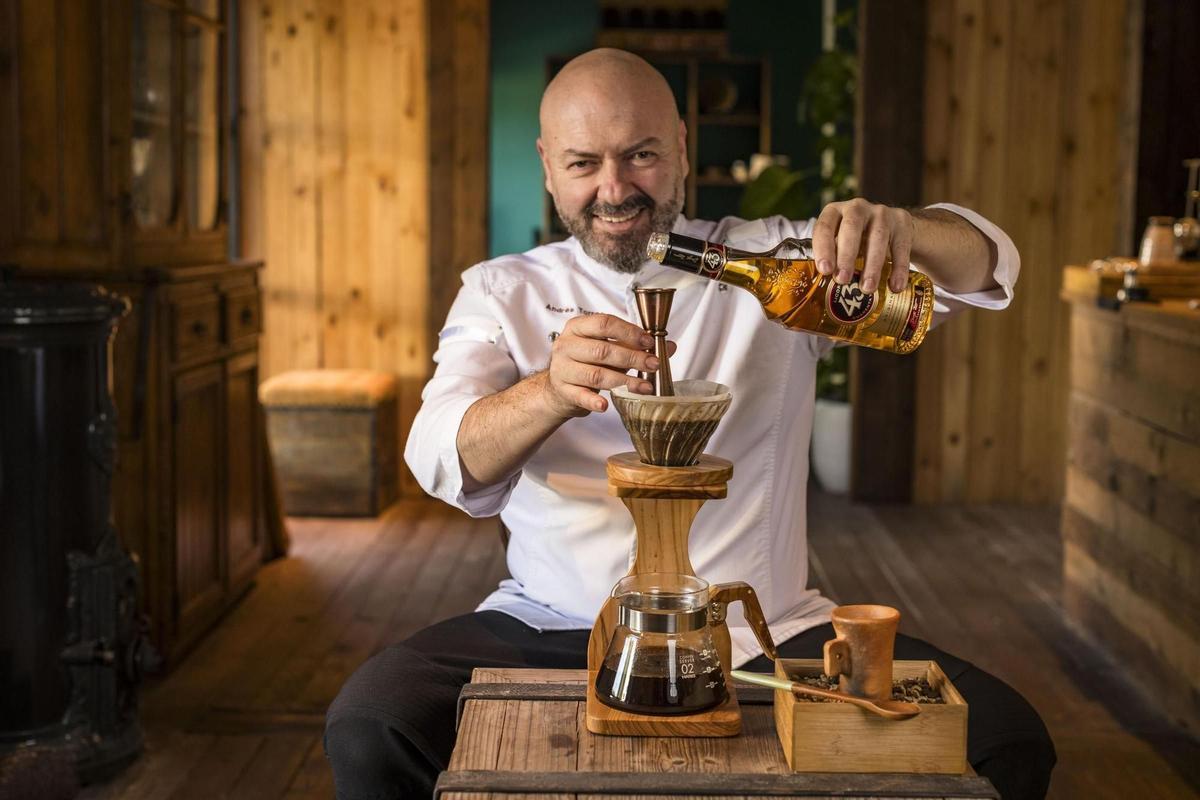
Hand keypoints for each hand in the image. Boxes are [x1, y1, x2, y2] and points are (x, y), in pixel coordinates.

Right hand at [542, 313, 670, 417]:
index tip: (649, 342)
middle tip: (654, 365)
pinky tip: (605, 406)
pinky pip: (579, 396)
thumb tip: (670, 346)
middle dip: (632, 358)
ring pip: (595, 374)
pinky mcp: (562, 390)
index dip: (629, 332)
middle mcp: (566, 345)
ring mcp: (562, 369)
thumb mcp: (609, 349)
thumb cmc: (587, 362)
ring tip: (646, 387)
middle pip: (602, 350)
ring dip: (624, 381)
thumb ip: (635, 346)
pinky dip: (593, 401)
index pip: (604, 323)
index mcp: (578, 327)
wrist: (558, 387)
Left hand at [811, 198, 913, 294]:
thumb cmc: (856, 240)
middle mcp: (857, 208)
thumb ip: (830, 260)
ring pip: (878, 237)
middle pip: (851, 227)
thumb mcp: (839, 243)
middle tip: (842, 279)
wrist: (893, 229)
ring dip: (872, 265)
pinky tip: (895, 286)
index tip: (825, 270)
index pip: (825, 226)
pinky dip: (899, 269)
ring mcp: (881, 214)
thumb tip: (818, 294)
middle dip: (846, 255)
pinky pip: (901, 247)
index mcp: (834, 212)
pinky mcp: (902, 224)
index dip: (823, 248)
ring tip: (867, 288)